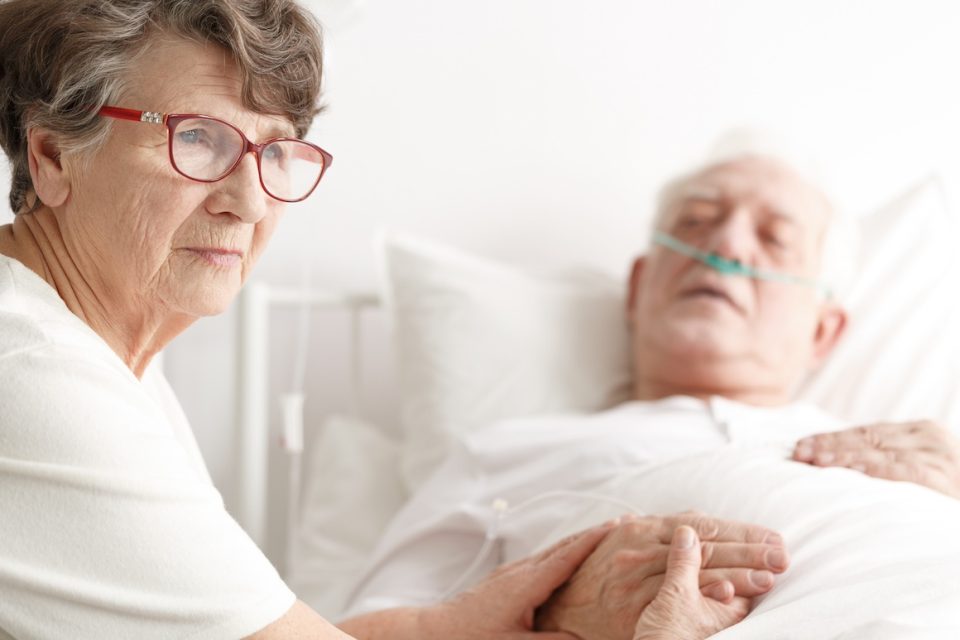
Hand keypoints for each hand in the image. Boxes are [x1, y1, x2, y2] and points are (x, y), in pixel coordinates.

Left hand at [421, 520, 615, 638]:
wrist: (432, 632)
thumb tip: (586, 636)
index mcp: (526, 584)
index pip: (567, 556)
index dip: (594, 540)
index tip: (618, 526)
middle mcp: (520, 571)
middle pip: (563, 545)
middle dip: (594, 533)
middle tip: (623, 523)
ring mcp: (511, 573)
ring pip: (552, 551)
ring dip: (580, 541)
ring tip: (607, 536)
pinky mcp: (505, 580)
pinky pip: (542, 560)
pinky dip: (563, 554)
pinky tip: (572, 560)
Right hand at [535, 512, 787, 639]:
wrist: (557, 602)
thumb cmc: (592, 572)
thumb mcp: (619, 541)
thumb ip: (654, 530)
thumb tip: (685, 519)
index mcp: (642, 529)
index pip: (702, 526)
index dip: (740, 532)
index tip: (772, 538)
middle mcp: (640, 547)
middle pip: (706, 546)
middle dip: (748, 551)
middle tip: (783, 556)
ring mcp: (636, 576)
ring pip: (695, 571)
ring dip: (737, 573)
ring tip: (769, 577)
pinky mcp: (634, 604)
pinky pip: (675, 597)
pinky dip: (704, 594)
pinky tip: (730, 595)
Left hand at [792, 420, 959, 498]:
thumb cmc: (950, 495)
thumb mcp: (923, 470)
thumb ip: (892, 462)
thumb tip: (845, 464)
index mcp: (921, 432)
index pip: (866, 432)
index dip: (831, 439)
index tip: (800, 447)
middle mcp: (929, 437)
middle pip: (867, 438)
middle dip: (828, 446)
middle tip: (797, 454)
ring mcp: (939, 456)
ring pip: (879, 451)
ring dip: (842, 456)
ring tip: (812, 461)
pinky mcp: (944, 477)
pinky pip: (902, 471)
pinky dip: (874, 469)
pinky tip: (850, 472)